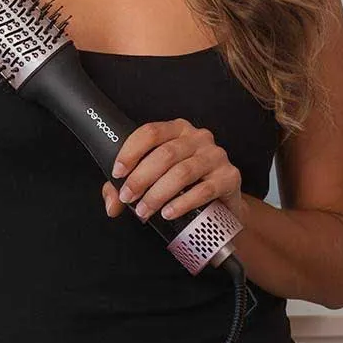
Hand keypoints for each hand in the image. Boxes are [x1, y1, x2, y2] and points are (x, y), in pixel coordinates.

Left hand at [101, 118, 243, 224]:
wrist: (223, 205)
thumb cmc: (186, 187)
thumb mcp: (156, 181)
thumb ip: (128, 187)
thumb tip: (112, 204)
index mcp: (177, 130)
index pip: (150, 132)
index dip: (131, 151)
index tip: (118, 172)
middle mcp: (198, 137)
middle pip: (164, 154)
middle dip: (141, 178)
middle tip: (129, 198)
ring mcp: (216, 156)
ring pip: (182, 172)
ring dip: (158, 193)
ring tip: (145, 210)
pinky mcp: (230, 176)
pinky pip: (203, 190)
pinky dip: (182, 203)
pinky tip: (168, 212)